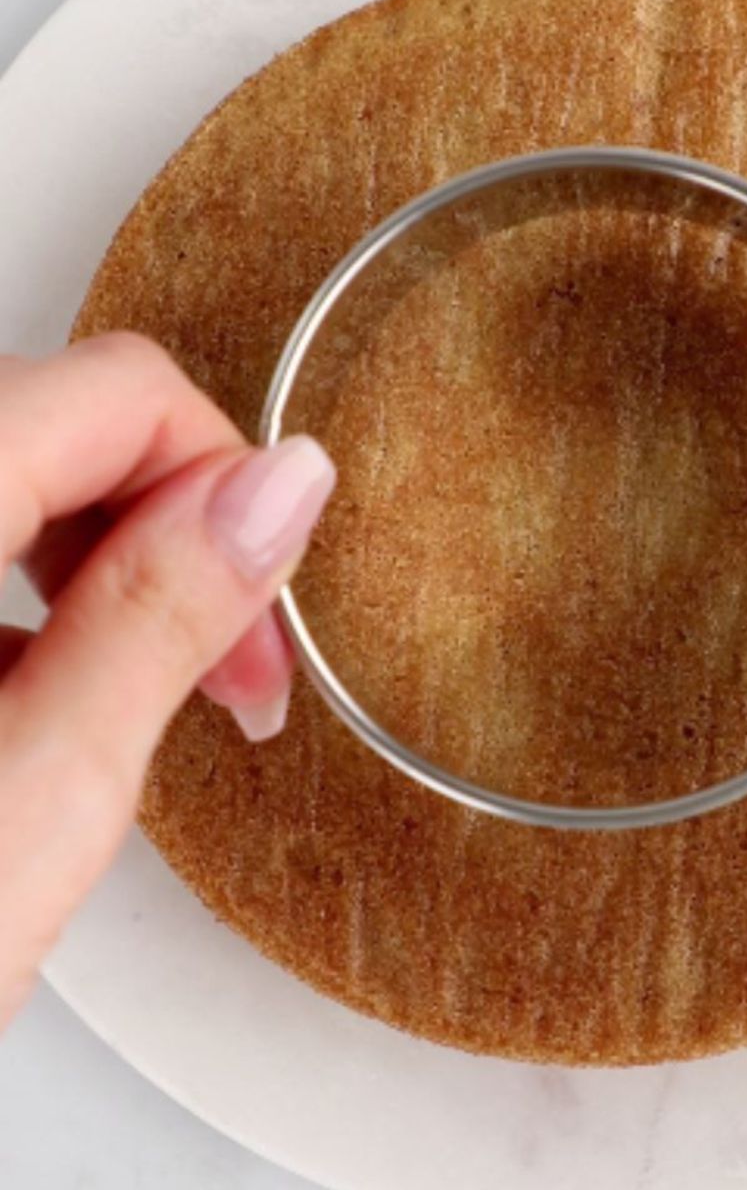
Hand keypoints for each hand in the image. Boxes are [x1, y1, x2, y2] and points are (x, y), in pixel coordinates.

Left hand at [0, 334, 333, 1028]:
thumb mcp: (35, 797)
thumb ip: (163, 615)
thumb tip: (276, 490)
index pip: (120, 392)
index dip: (225, 486)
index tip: (262, 601)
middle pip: (61, 426)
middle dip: (172, 537)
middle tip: (226, 674)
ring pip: (10, 485)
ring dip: (99, 579)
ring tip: (129, 715)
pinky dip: (15, 616)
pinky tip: (26, 724)